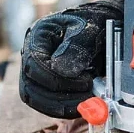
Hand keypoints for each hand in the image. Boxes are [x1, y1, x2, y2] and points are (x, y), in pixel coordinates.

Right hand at [19, 0, 123, 118]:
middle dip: (59, 97)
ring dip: (61, 107)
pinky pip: (46, 105)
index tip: (85, 81)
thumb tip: (61, 71)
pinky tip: (83, 105)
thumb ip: (76, 47)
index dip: (56, 78)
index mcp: (38, 35)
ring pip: (35, 100)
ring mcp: (36, 72)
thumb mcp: (90, 29)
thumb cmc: (95, 23)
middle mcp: (31, 55)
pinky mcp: (45, 86)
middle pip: (30, 86)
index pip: (34, 63)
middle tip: (88, 98)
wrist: (103, 27)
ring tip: (88, 102)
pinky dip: (63, 109)